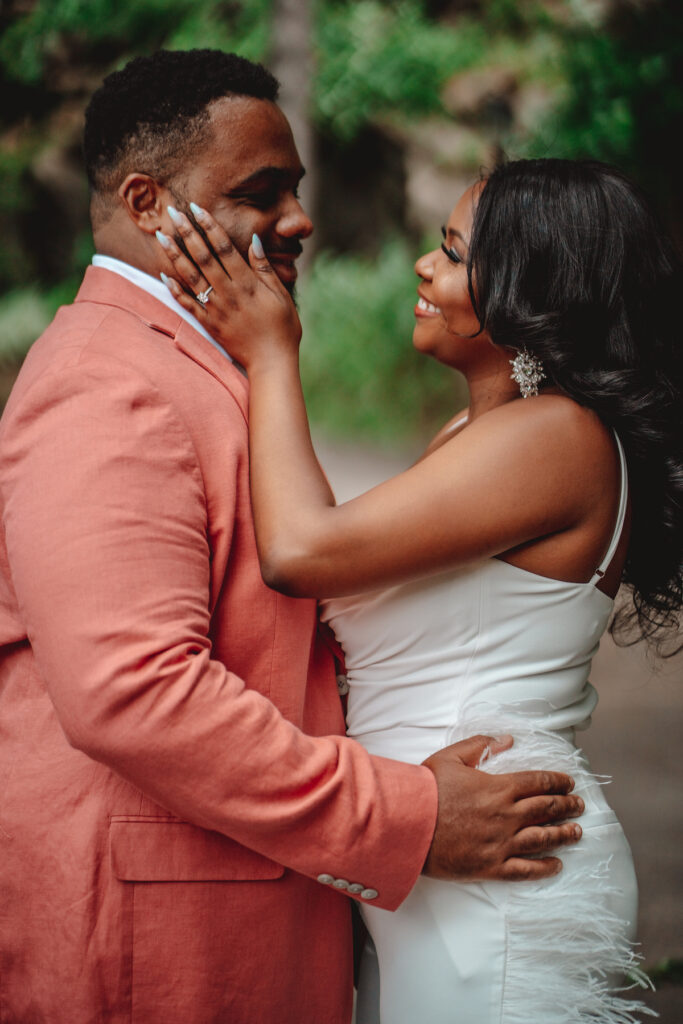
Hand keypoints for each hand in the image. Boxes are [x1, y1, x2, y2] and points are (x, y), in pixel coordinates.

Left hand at [155, 204, 301, 368]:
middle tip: (172, 212)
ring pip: (191, 277)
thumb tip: (254, 241)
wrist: (272, 362)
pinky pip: (188, 304)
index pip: (224, 248)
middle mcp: (229, 293)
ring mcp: (216, 309)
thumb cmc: (283, 328)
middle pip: (204, 257)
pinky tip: (163, 273)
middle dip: (187, 232)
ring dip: (175, 255)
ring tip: (161, 236)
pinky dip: (175, 289)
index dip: (209, 226)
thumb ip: (265, 268)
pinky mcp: (209, 324)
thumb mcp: (281, 295)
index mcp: (248, 283)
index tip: (196, 208)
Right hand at [422, 735, 583, 881]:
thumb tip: (507, 740)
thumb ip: (481, 745)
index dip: (558, 782)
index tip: (570, 783)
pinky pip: (526, 870)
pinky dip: (545, 868)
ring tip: (577, 831)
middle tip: (580, 805)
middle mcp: (506, 816)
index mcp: (499, 788)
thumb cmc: (427, 790)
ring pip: (543, 839)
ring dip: (563, 834)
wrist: (408, 825)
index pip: (539, 782)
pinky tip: (557, 865)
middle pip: (547, 809)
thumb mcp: (451, 757)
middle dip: (567, 806)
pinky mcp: (491, 867)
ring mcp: (501, 843)